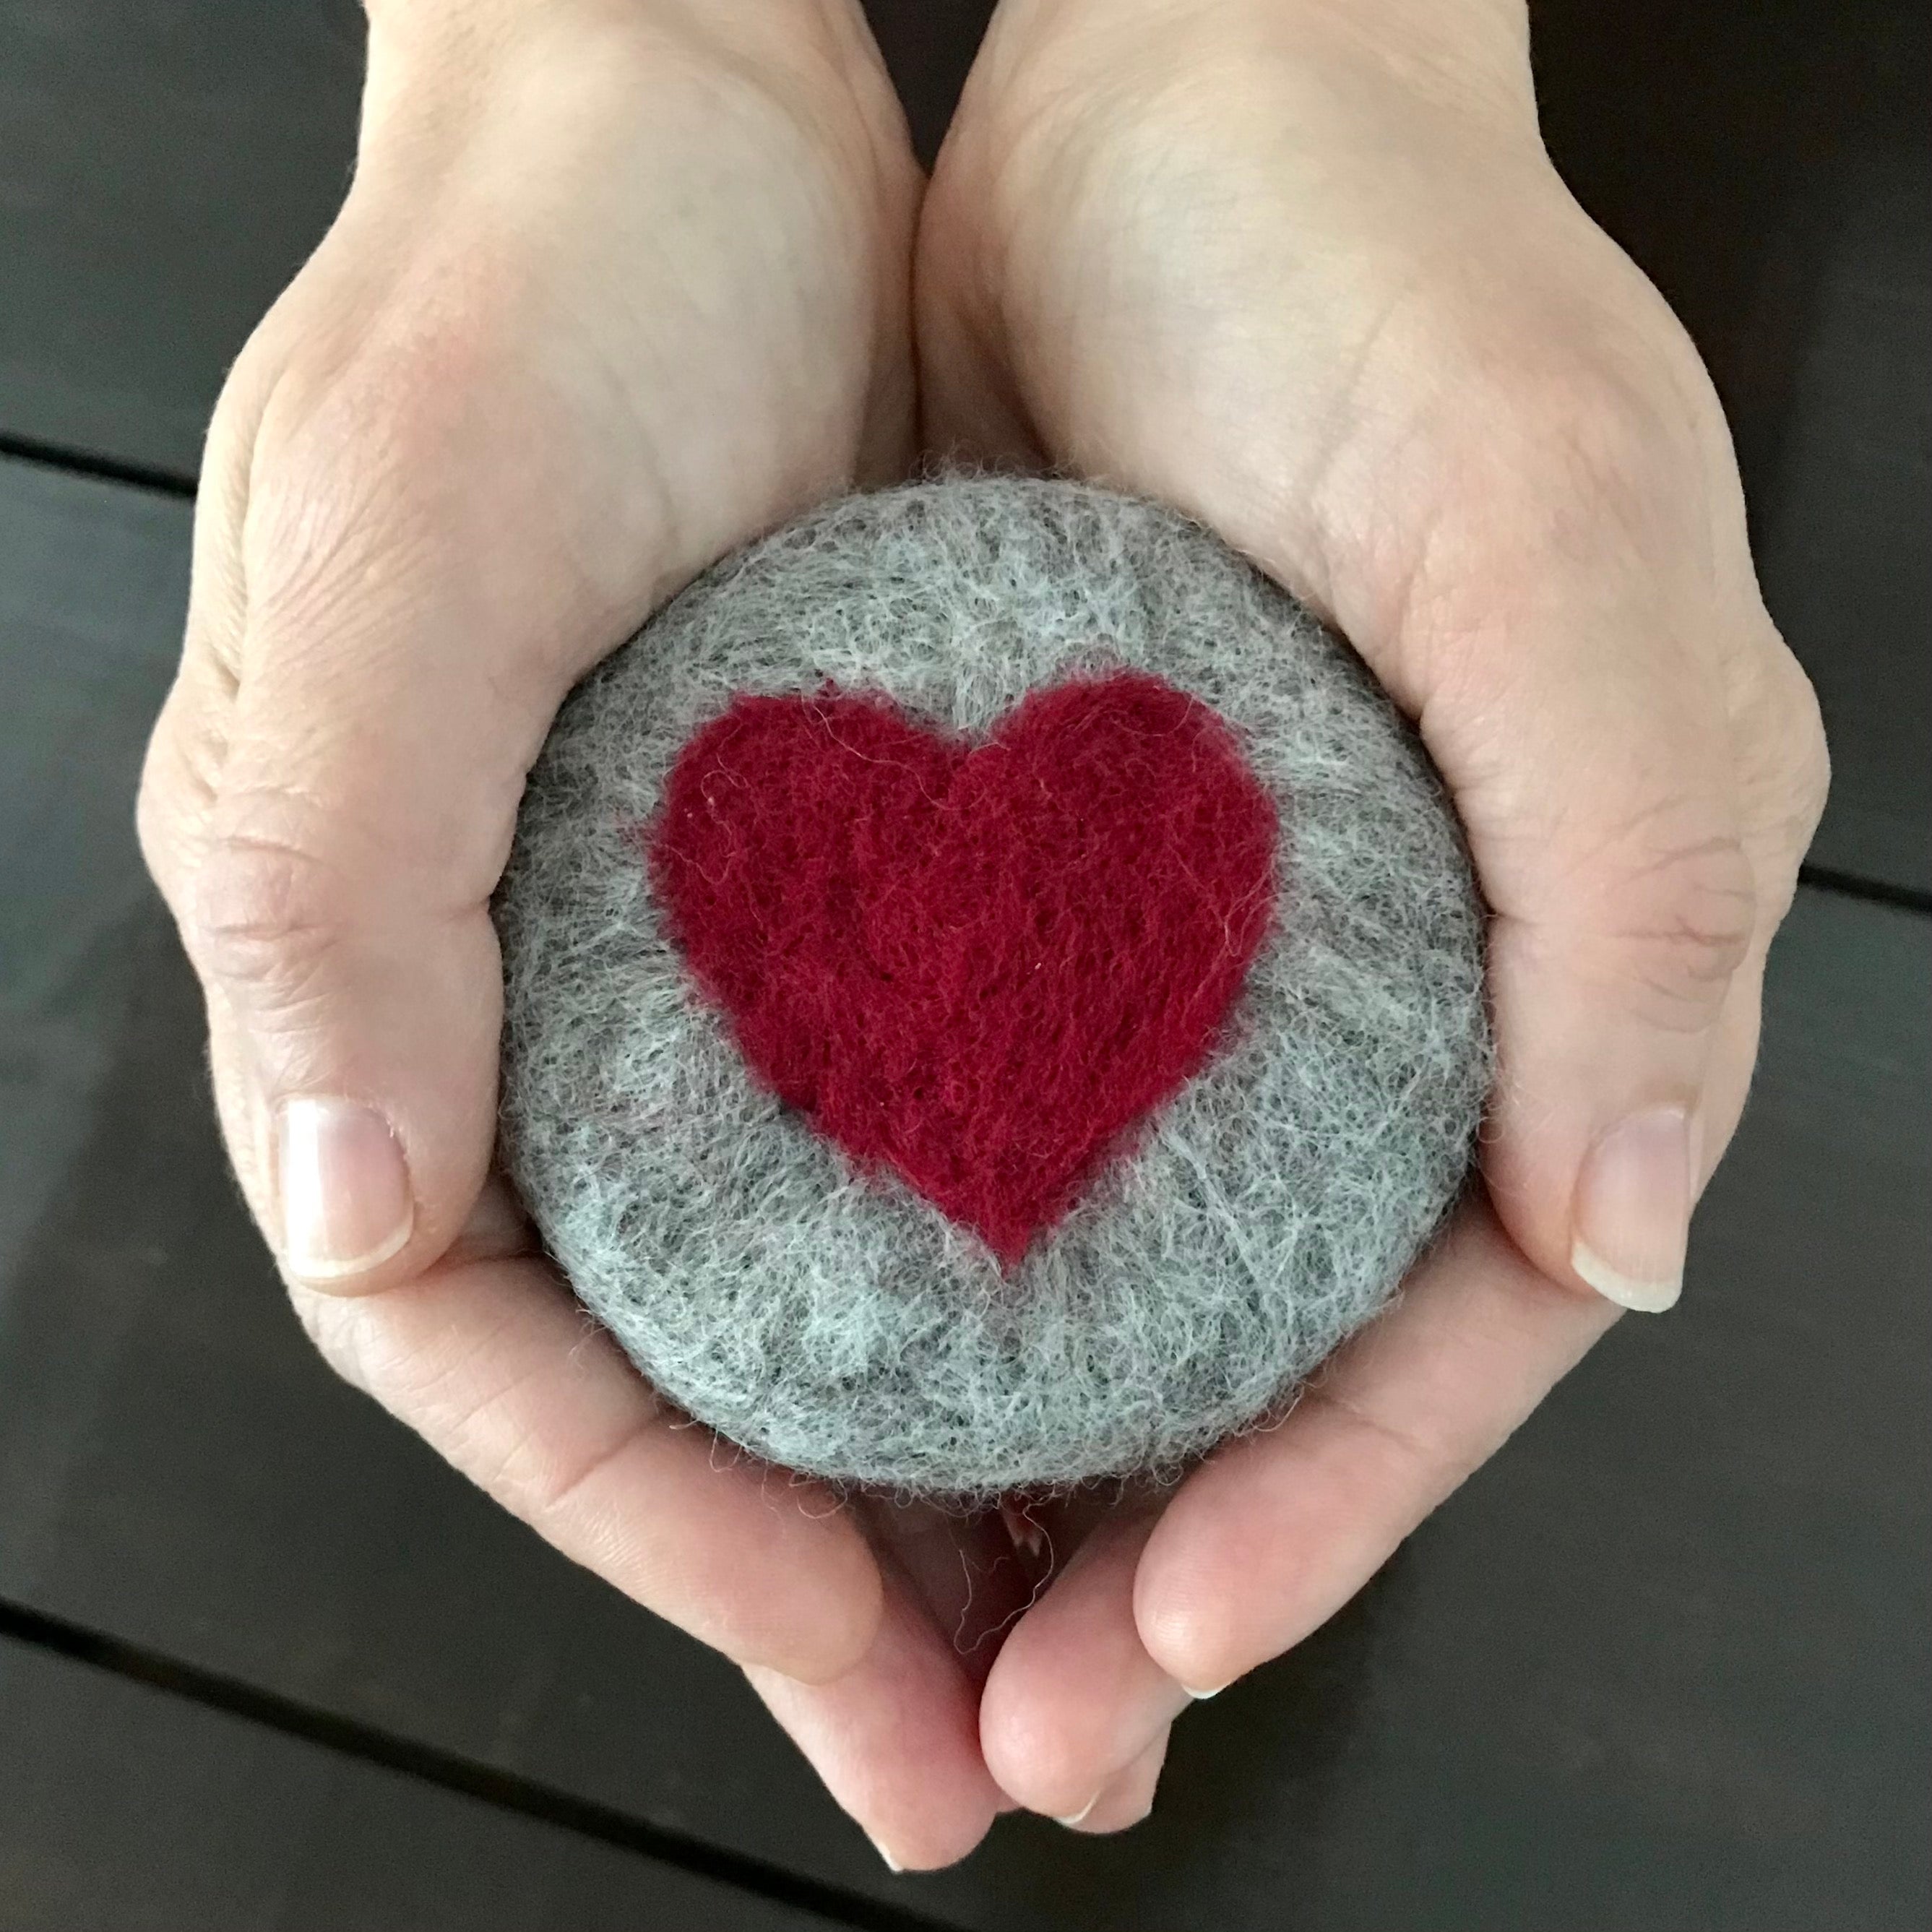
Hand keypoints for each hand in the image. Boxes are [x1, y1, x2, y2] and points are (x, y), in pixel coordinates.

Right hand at [134, 0, 974, 1835]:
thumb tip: (357, 1208)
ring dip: (933, 1480)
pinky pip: (924, 1146)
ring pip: (809, 1297)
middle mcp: (532, 1002)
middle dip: (817, 1584)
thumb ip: (342, 879)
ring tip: (1082, 1636)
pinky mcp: (836, 895)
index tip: (845, 1662)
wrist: (693, 118)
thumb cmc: (525, 300)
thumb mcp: (396, 556)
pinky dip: (1009, 1278)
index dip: (662, 1534)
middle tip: (990, 1745)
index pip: (494, 1344)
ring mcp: (695, 964)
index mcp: (384, 971)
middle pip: (667, 1370)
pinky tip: (1125, 1364)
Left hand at [893, 0, 1829, 1836]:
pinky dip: (921, 1275)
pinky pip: (984, 1133)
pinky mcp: (1050, 885)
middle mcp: (1376, 987)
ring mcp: (1201, 954)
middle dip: (1154, 1555)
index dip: (1325, 1502)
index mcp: (1538, 957)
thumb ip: (1637, 896)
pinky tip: (823, 1372)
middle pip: (1269, 1345)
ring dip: (1019, 1471)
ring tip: (906, 1641)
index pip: (1446, 1313)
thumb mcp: (1562, 544)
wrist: (1181, 110)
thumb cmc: (1395, 289)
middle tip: (1017, 1730)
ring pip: (1118, 1284)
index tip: (1174, 1642)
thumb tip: (1630, 1243)